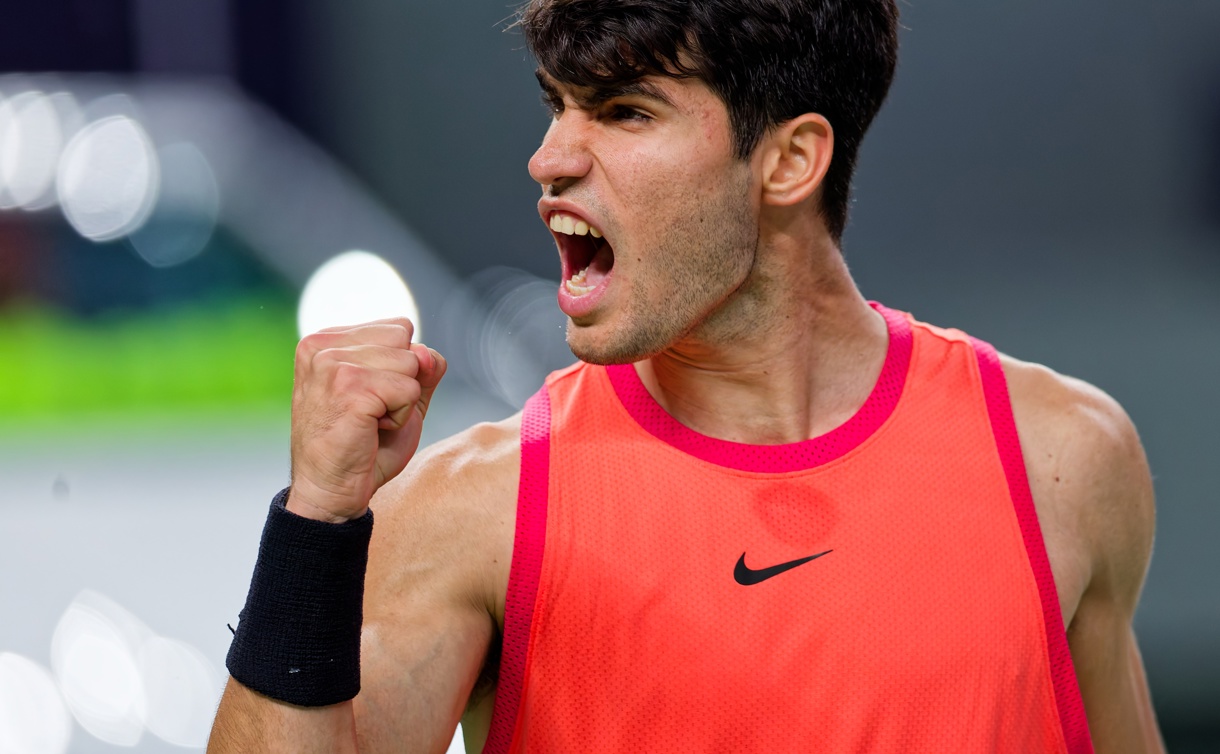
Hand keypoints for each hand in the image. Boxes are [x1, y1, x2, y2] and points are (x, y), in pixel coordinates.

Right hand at [286, 317, 446, 522]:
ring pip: (411, 364)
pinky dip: (400, 416)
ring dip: (402, 401)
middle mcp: (323, 345)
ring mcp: (333, 364)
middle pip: (405, 341)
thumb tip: (428, 353)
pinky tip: (371, 431)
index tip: (369, 398)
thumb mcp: (398, 397)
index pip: (398, 328)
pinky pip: (409, 389)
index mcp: (326, 340)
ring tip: (370, 422)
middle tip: (371, 413)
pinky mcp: (349, 387)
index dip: (400, 368)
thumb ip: (420, 367)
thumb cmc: (362, 446)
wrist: (332, 491)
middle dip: (402, 381)